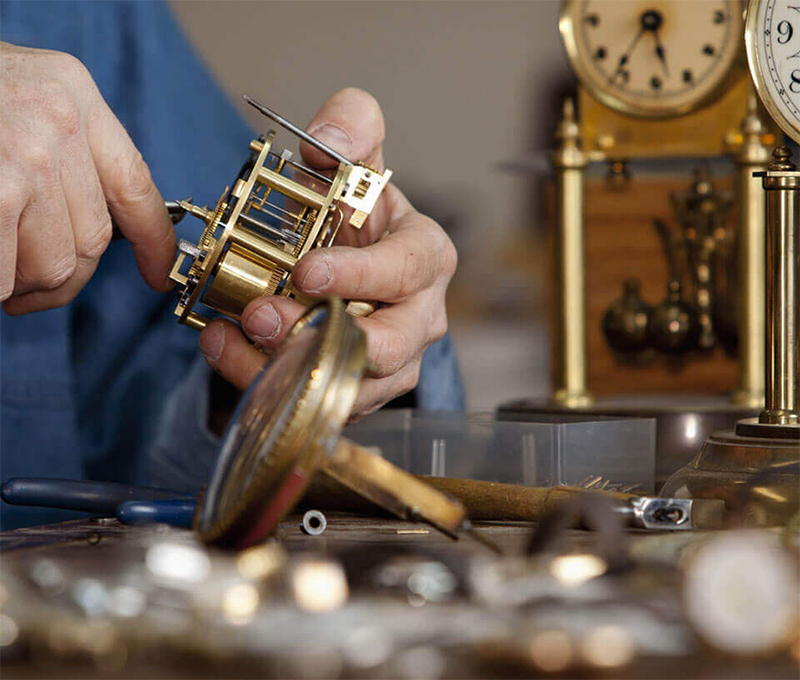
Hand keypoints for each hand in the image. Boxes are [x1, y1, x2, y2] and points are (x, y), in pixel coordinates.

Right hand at [0, 42, 174, 313]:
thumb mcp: (21, 96)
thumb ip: (65, 150)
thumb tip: (92, 232)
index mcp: (73, 93)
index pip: (135, 184)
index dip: (153, 240)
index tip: (159, 273)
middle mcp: (60, 121)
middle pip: (92, 240)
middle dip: (60, 275)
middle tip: (26, 281)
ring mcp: (26, 157)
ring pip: (53, 265)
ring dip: (19, 279)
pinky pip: (9, 274)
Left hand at [199, 88, 456, 418]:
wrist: (351, 263)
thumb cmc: (358, 217)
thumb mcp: (357, 161)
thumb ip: (353, 127)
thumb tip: (327, 138)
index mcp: (425, 257)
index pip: (408, 269)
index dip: (362, 274)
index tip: (307, 271)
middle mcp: (418, 317)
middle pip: (386, 346)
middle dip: (321, 336)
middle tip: (260, 315)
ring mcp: (392, 365)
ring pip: (349, 387)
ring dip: (284, 368)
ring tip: (229, 337)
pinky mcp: (359, 391)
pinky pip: (317, 399)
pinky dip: (264, 380)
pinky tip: (223, 347)